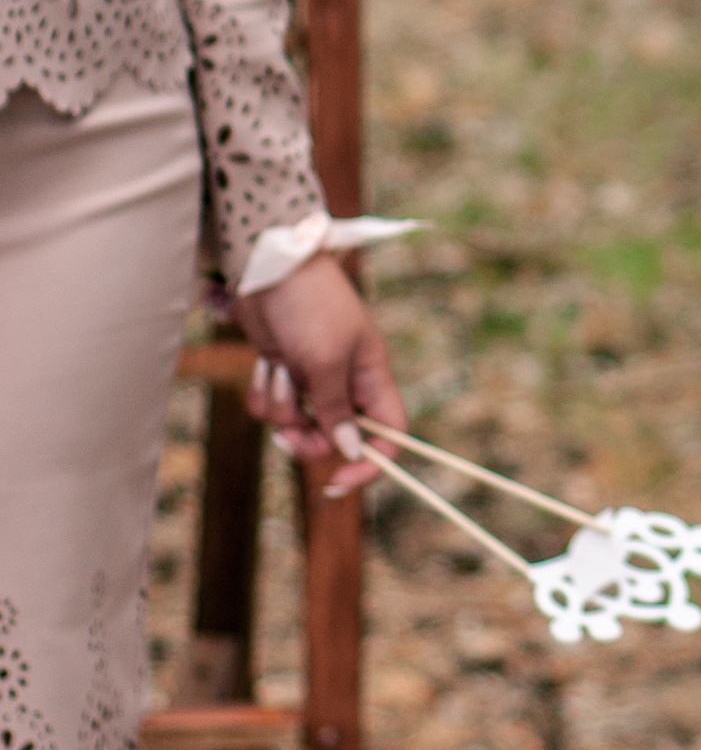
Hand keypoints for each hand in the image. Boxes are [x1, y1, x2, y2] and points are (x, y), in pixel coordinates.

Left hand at [236, 257, 406, 496]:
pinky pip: (272, 407)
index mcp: (371, 376)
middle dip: (308, 440)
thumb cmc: (310, 306)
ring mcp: (312, 378)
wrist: (270, 269)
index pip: (388, 433)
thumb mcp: (326, 360)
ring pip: (298, 424)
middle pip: (335, 439)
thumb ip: (336, 409)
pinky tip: (265, 365)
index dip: (371, 463)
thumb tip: (350, 452)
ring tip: (277, 373)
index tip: (340, 480)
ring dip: (281, 409)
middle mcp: (345, 382)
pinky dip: (263, 393)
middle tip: (288, 433)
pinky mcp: (283, 372)